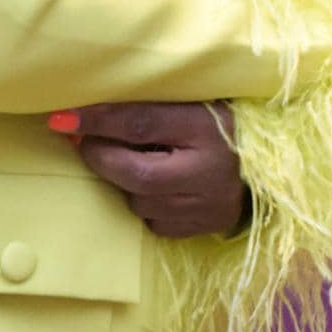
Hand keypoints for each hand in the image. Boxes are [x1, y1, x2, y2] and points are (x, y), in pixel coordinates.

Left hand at [52, 102, 249, 237]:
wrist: (270, 166)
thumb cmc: (223, 123)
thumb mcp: (197, 103)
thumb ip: (153, 105)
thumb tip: (86, 115)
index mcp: (208, 126)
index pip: (141, 122)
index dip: (97, 119)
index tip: (61, 117)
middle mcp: (207, 170)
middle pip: (132, 172)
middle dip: (99, 156)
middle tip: (83, 141)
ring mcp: (204, 205)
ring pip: (139, 200)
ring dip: (127, 182)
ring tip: (143, 160)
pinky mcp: (201, 229)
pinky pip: (153, 221)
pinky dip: (147, 203)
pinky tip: (162, 187)